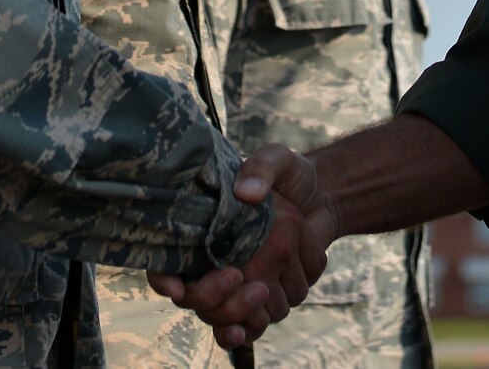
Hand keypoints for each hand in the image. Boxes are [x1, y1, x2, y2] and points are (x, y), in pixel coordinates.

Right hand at [150, 144, 335, 346]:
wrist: (324, 200)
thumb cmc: (292, 176)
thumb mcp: (279, 160)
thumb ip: (261, 168)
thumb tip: (246, 192)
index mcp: (202, 225)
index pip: (165, 258)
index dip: (163, 277)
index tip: (179, 285)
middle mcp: (210, 259)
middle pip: (194, 298)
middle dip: (212, 296)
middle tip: (239, 276)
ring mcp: (234, 284)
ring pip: (222, 316)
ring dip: (243, 308)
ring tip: (266, 287)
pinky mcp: (257, 300)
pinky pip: (247, 327)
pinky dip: (249, 328)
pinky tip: (251, 324)